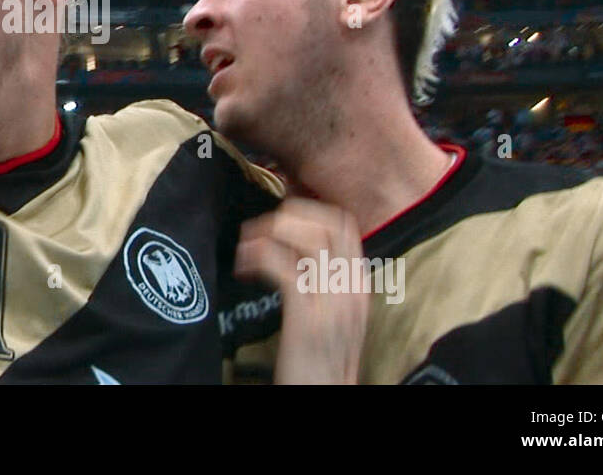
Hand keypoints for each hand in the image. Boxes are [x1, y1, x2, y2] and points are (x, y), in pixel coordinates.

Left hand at [234, 197, 368, 383]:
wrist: (324, 394)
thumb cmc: (318, 356)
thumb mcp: (330, 308)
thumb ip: (319, 276)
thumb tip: (290, 241)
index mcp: (359, 282)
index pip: (345, 224)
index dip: (310, 208)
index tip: (281, 210)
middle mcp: (353, 287)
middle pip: (331, 223)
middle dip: (292, 213)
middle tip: (261, 225)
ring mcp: (334, 301)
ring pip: (311, 238)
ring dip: (272, 230)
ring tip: (247, 242)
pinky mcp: (309, 318)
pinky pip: (285, 268)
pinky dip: (259, 255)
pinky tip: (243, 264)